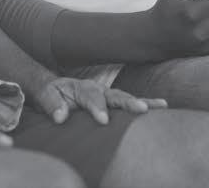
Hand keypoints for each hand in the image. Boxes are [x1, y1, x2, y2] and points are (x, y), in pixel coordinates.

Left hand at [33, 76, 166, 124]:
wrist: (54, 90)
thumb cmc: (52, 94)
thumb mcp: (46, 96)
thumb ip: (52, 104)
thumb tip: (60, 117)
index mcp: (82, 88)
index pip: (91, 97)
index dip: (97, 108)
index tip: (103, 120)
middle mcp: (99, 90)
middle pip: (115, 95)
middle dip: (128, 102)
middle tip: (141, 109)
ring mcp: (108, 96)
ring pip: (126, 98)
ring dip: (143, 102)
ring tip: (161, 106)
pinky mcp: (113, 104)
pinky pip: (129, 105)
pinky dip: (145, 104)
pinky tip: (162, 107)